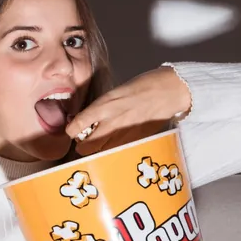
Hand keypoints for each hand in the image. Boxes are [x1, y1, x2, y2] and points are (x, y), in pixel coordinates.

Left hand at [65, 66, 191, 155]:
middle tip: (84, 142)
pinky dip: (113, 152)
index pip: (77, 125)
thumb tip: (88, 120)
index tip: (73, 131)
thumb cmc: (142, 87)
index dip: (71, 131)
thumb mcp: (115, 93)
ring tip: (100, 145)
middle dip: (82, 146)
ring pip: (101, 153)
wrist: (169, 91)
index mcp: (104, 106)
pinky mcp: (136, 141)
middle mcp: (111, 122)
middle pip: (86, 147)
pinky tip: (115, 145)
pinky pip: (117, 152)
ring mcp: (124, 135)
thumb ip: (102, 107)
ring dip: (97, 151)